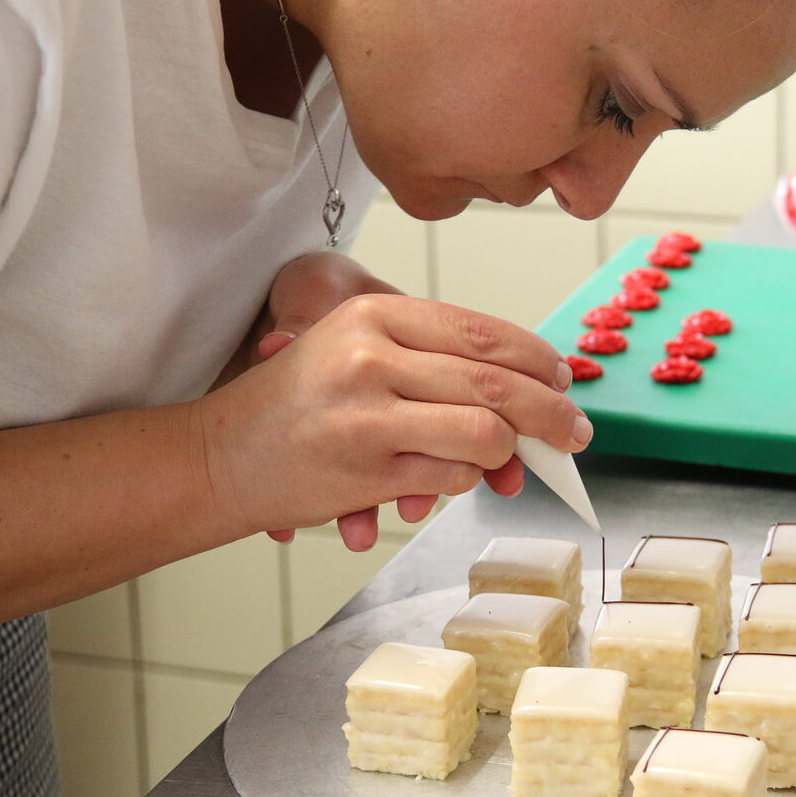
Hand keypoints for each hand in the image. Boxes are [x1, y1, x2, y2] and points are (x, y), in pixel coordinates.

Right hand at [199, 287, 586, 550]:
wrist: (220, 454)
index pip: (483, 331)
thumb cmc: (300, 401)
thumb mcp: (357, 348)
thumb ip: (431, 356)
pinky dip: (467, 480)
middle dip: (551, 412)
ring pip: (485, 431)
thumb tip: (530, 386)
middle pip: (497, 381)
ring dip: (512, 453)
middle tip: (575, 432)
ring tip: (515, 462)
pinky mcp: (366, 468)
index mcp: (375, 315)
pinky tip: (454, 478)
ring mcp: (367, 413)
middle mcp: (371, 355)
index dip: (536, 359)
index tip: (561, 379)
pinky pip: (452, 476)